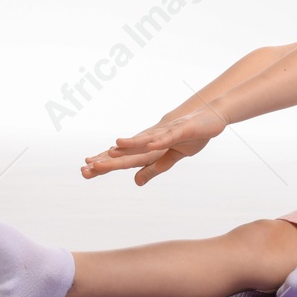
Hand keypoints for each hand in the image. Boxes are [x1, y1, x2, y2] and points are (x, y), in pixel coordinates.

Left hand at [81, 109, 226, 185]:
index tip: (86, 171)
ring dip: (130, 145)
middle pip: (129, 151)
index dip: (106, 165)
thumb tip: (136, 181)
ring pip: (146, 140)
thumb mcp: (172, 157)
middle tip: (88, 166)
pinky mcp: (182, 129)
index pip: (125, 159)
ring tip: (114, 149)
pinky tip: (150, 145)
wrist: (210, 115)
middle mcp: (153, 138)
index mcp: (150, 148)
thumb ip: (154, 168)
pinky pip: (169, 136)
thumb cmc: (191, 136)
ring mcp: (167, 133)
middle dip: (110, 159)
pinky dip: (159, 141)